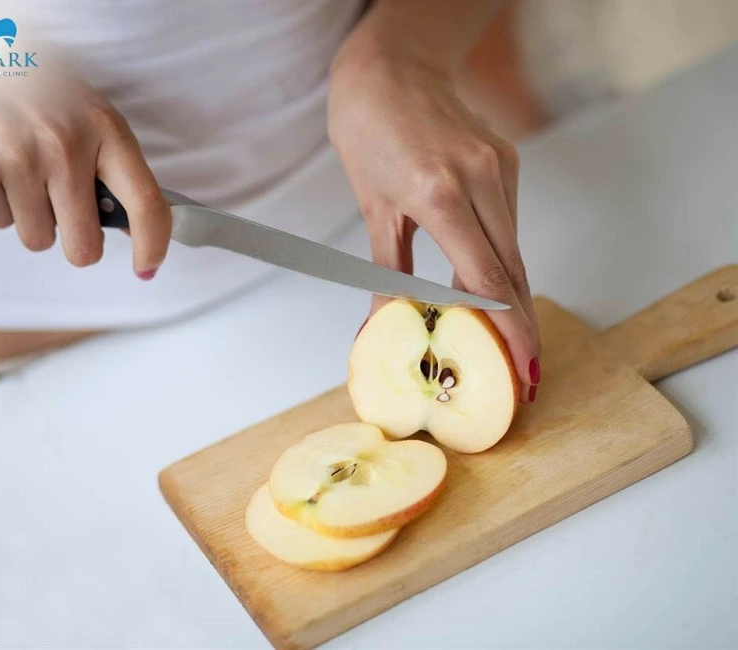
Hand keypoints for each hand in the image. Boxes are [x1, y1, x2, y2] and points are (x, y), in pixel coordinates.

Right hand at [0, 73, 169, 278]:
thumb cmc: (40, 86)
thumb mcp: (92, 114)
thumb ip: (113, 167)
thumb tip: (128, 226)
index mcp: (104, 131)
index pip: (145, 205)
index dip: (152, 246)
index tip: (148, 266)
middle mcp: (63, 147)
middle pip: (84, 247)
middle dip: (81, 243)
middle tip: (73, 218)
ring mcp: (15, 160)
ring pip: (38, 239)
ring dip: (37, 219)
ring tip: (29, 175)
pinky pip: (0, 222)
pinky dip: (3, 204)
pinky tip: (2, 166)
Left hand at [328, 40, 540, 403]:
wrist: (390, 67)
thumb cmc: (369, 129)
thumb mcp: (373, 206)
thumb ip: (389, 270)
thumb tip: (388, 321)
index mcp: (440, 192)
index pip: (486, 278)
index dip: (508, 328)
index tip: (522, 367)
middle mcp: (480, 178)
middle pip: (513, 270)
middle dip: (521, 326)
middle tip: (525, 371)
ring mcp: (500, 167)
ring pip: (515, 250)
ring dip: (513, 298)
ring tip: (507, 340)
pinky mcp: (507, 162)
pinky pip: (509, 224)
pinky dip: (503, 260)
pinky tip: (493, 286)